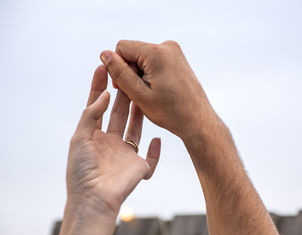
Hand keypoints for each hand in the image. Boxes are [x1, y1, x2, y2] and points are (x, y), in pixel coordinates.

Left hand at [66, 65, 160, 216]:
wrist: (93, 200)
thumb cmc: (81, 172)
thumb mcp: (79, 139)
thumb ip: (90, 115)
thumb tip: (104, 95)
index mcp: (93, 137)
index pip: (96, 107)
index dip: (98, 88)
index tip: (102, 67)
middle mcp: (110, 144)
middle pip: (118, 114)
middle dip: (123, 95)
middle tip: (127, 74)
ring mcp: (126, 155)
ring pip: (135, 129)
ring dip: (140, 113)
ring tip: (143, 93)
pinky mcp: (140, 168)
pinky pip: (151, 158)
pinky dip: (156, 150)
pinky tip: (158, 138)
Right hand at [100, 40, 216, 140]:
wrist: (197, 120)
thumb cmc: (170, 111)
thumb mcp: (139, 94)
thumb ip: (120, 73)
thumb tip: (104, 54)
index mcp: (156, 52)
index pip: (122, 47)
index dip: (118, 67)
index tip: (125, 88)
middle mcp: (167, 46)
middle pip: (133, 52)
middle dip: (130, 71)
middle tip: (138, 94)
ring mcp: (174, 52)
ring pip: (142, 58)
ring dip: (140, 75)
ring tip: (149, 95)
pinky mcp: (177, 59)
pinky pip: (154, 62)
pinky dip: (150, 75)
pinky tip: (157, 91)